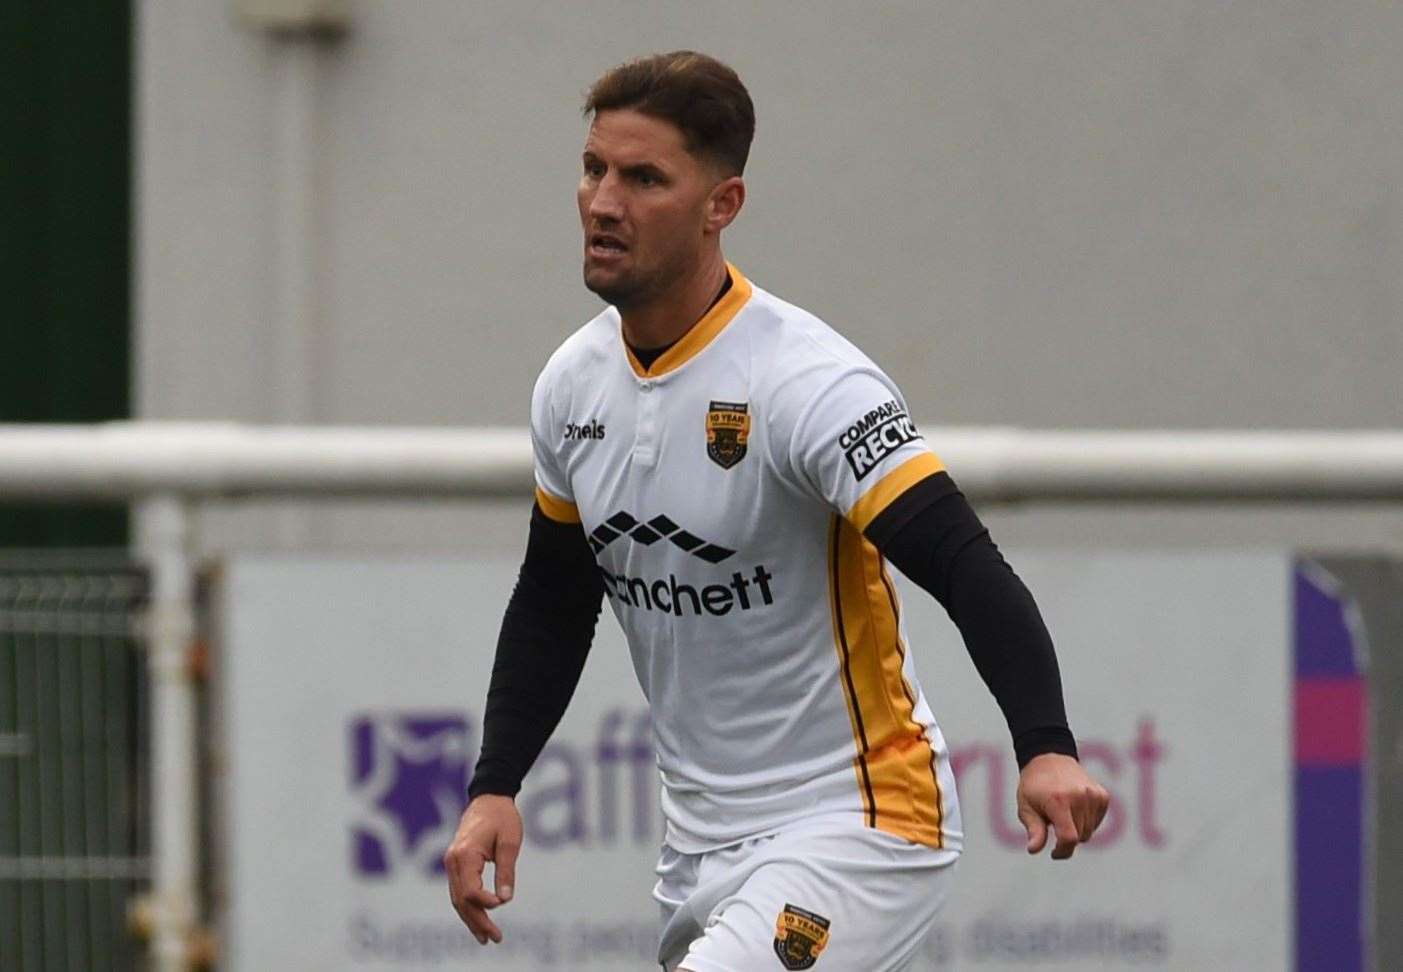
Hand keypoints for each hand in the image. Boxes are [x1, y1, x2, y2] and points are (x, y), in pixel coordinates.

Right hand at [444, 794, 522, 944]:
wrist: (489, 797)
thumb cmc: (502, 816)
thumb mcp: (510, 842)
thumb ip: (506, 870)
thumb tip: (505, 899)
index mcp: (465, 854)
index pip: (471, 890)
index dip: (486, 902)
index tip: (503, 903)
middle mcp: (453, 861)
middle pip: (461, 900)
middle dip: (477, 921)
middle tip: (494, 938)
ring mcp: (451, 863)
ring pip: (458, 899)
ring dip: (471, 919)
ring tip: (486, 937)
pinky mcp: (456, 864)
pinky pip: (459, 891)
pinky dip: (468, 907)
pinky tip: (478, 920)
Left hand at [1016, 753, 1108, 859]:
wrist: (1049, 759)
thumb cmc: (1034, 787)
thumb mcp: (1026, 807)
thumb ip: (1034, 830)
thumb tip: (1033, 850)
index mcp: (1058, 800)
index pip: (1068, 837)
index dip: (1062, 851)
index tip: (1054, 853)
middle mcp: (1079, 797)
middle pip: (1079, 836)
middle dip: (1065, 837)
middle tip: (1052, 822)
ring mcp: (1093, 795)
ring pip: (1088, 831)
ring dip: (1076, 829)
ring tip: (1062, 812)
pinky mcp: (1102, 795)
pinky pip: (1096, 822)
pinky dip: (1086, 822)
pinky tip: (1074, 809)